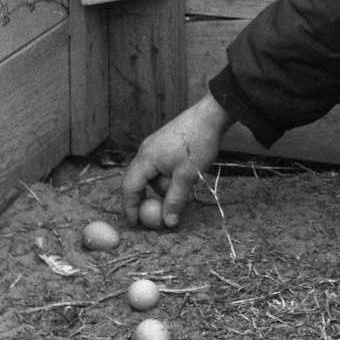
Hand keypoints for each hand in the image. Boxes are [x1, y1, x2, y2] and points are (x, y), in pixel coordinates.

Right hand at [119, 93, 230, 228]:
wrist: (210, 115)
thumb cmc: (197, 143)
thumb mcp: (187, 176)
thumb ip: (175, 200)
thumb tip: (168, 223)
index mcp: (145, 159)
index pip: (129, 188)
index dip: (130, 207)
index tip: (135, 224)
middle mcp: (145, 152)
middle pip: (137, 182)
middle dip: (145, 200)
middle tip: (156, 215)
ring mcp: (154, 147)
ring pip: (151, 176)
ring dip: (162, 188)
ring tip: (182, 191)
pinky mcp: (164, 145)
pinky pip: (159, 168)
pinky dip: (167, 178)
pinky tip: (184, 180)